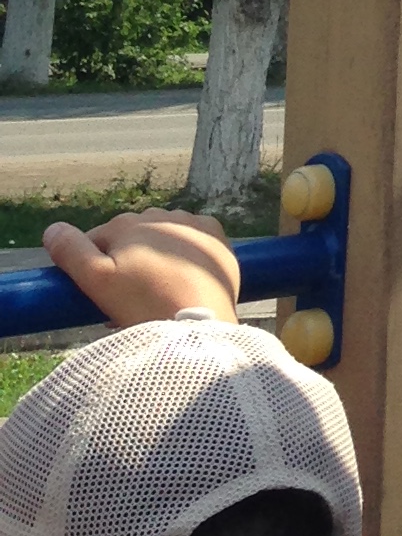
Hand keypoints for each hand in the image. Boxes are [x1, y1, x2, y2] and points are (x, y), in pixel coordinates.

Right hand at [43, 208, 240, 326]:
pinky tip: (180, 279)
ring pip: (160, 240)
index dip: (94, 270)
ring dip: (154, 258)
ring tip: (154, 294)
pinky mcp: (215, 236)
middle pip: (130, 240)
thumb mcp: (96, 281)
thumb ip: (71, 252)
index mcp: (126, 223)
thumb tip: (52, 228)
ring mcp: (190, 223)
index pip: (97, 241)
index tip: (100, 296)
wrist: (199, 321)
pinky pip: (191, 241)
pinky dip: (183, 256)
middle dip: (125, 263)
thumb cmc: (142, 304)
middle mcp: (159, 214)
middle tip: (127, 300)